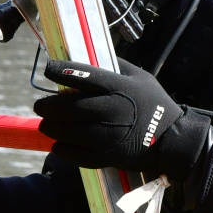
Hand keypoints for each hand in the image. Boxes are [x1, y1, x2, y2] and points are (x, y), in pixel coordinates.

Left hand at [34, 59, 212, 182]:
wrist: (173, 140)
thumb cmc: (156, 104)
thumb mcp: (141, 77)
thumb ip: (117, 66)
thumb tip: (92, 57)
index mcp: (118, 87)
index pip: (81, 75)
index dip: (59, 70)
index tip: (48, 69)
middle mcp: (110, 110)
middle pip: (69, 107)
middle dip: (48, 105)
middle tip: (39, 105)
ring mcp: (108, 136)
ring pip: (69, 132)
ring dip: (52, 127)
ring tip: (46, 124)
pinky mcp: (107, 156)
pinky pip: (78, 155)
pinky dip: (63, 150)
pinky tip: (57, 145)